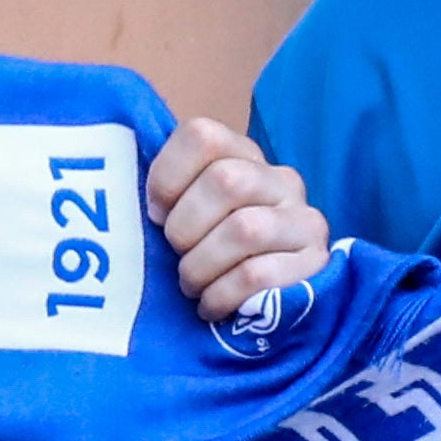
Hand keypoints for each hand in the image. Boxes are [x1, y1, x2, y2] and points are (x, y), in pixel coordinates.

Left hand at [148, 113, 332, 327]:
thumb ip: (170, 196)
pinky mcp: (315, 264)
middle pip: (225, 180)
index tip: (155, 213)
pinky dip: (222, 295)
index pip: (202, 135)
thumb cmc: (217, 256)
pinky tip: (212, 305)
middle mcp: (281, 180)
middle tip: (178, 255)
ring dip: (202, 266)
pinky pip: (258, 275)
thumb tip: (124, 198)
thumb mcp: (194, 216)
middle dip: (186, 227)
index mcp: (244, 157)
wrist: (281, 301)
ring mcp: (304, 220)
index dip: (167, 176)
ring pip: (243, 229)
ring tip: (193, 285)